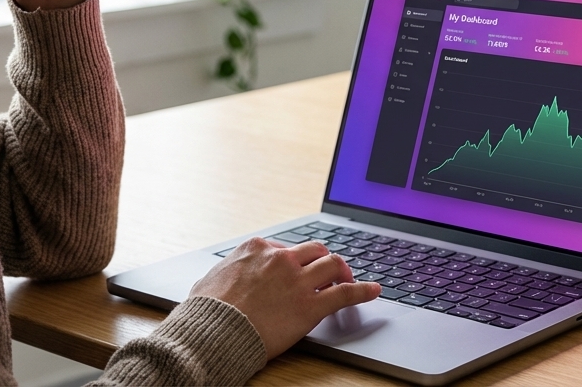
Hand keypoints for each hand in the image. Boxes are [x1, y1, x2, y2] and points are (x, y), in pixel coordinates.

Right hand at [190, 237, 381, 359]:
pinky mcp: (310, 306)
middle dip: (324, 259)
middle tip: (329, 271)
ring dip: (343, 270)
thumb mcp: (210, 279)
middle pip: (315, 250)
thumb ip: (226, 272)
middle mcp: (281, 259)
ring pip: (333, 264)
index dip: (296, 260)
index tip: (299, 269)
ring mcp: (298, 281)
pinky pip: (346, 293)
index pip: (288, 248)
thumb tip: (223, 275)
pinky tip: (374, 291)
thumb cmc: (207, 311)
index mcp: (257, 248)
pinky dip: (364, 290)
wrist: (214, 332)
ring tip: (349, 279)